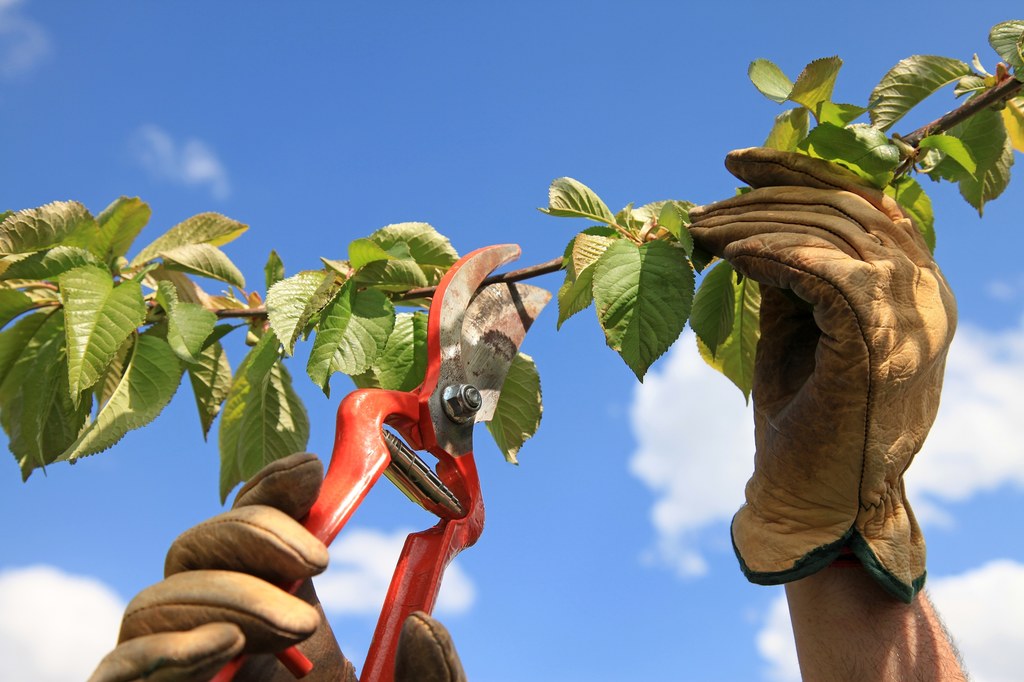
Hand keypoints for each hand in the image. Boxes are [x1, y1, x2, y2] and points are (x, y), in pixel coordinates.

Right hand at [88, 452, 467, 680]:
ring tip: (299, 623)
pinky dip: (160, 647)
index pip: (256, 532)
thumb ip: (430, 678)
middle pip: (196, 548)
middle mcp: (224, 640)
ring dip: (226, 589)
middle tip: (320, 560)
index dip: (272, 490)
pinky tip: (220, 645)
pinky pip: (117, 668)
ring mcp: (182, 676)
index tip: (310, 469)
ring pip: (155, 595)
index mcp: (284, 624)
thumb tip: (423, 621)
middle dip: (252, 533)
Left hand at [689, 148, 956, 601]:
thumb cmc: (800, 416)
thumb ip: (792, 269)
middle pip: (845, 206)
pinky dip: (774, 255)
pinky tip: (732, 257)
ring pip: (833, 232)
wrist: (811, 502)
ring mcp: (912, 318)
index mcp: (912, 284)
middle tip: (701, 209)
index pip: (863, 199)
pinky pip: (827, 271)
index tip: (735, 163)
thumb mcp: (796, 326)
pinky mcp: (882, 344)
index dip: (798, 171)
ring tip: (701, 232)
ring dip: (755, 224)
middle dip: (764, 198)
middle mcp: (926, 292)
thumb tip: (751, 216)